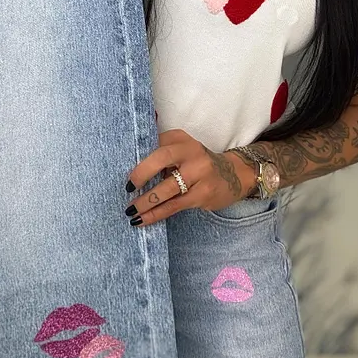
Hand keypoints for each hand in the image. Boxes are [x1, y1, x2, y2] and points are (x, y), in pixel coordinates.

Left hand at [124, 129, 256, 225]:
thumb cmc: (197, 163)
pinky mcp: (202, 194)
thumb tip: (129, 168)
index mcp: (181, 138)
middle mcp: (191, 151)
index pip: (155, 144)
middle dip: (141, 173)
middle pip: (161, 158)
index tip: (124, 172)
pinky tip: (142, 220)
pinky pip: (173, 206)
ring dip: (145, 201)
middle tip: (127, 188)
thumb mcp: (182, 150)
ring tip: (130, 211)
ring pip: (166, 188)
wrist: (234, 175)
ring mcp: (199, 173)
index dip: (138, 158)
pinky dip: (155, 214)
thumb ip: (161, 154)